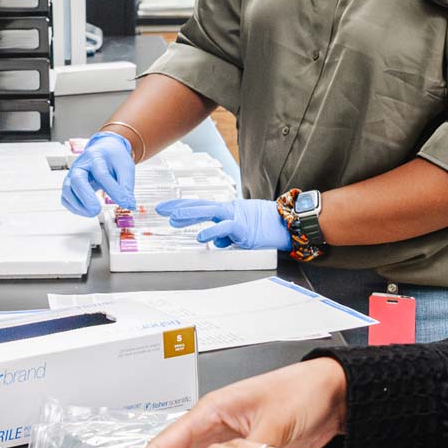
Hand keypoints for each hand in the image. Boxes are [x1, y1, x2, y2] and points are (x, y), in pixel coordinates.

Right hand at [60, 132, 134, 215]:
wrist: (104, 150)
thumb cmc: (114, 159)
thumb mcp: (125, 168)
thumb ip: (126, 187)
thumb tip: (129, 205)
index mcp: (97, 157)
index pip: (102, 174)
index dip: (113, 190)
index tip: (125, 203)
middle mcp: (81, 164)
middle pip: (77, 179)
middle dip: (86, 197)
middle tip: (97, 210)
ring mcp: (72, 174)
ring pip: (67, 190)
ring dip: (79, 205)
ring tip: (93, 212)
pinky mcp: (70, 184)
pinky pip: (66, 198)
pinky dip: (74, 208)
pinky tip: (86, 211)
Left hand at [159, 196, 290, 250]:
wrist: (287, 224)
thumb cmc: (266, 228)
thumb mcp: (241, 233)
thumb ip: (226, 236)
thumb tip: (214, 242)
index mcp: (227, 211)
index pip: (200, 206)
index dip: (182, 205)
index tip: (166, 208)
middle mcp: (228, 210)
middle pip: (199, 206)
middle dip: (179, 207)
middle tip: (160, 210)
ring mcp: (236, 216)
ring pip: (208, 212)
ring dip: (190, 215)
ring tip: (173, 219)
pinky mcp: (244, 226)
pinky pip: (225, 228)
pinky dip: (212, 232)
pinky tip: (200, 237)